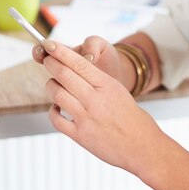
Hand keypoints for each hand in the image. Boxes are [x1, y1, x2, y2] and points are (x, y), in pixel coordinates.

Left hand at [41, 40, 161, 175]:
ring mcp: (86, 118)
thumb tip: (74, 69)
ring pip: (57, 95)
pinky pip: (56, 119)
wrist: (142, 146)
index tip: (49, 43)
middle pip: (64, 75)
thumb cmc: (131, 117)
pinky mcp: (80, 136)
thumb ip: (97, 80)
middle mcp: (95, 100)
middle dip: (51, 64)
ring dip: (51, 86)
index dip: (61, 52)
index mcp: (107, 85)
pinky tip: (56, 107)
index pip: (79, 63)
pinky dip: (52, 111)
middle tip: (46, 58)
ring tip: (52, 83)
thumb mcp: (117, 91)